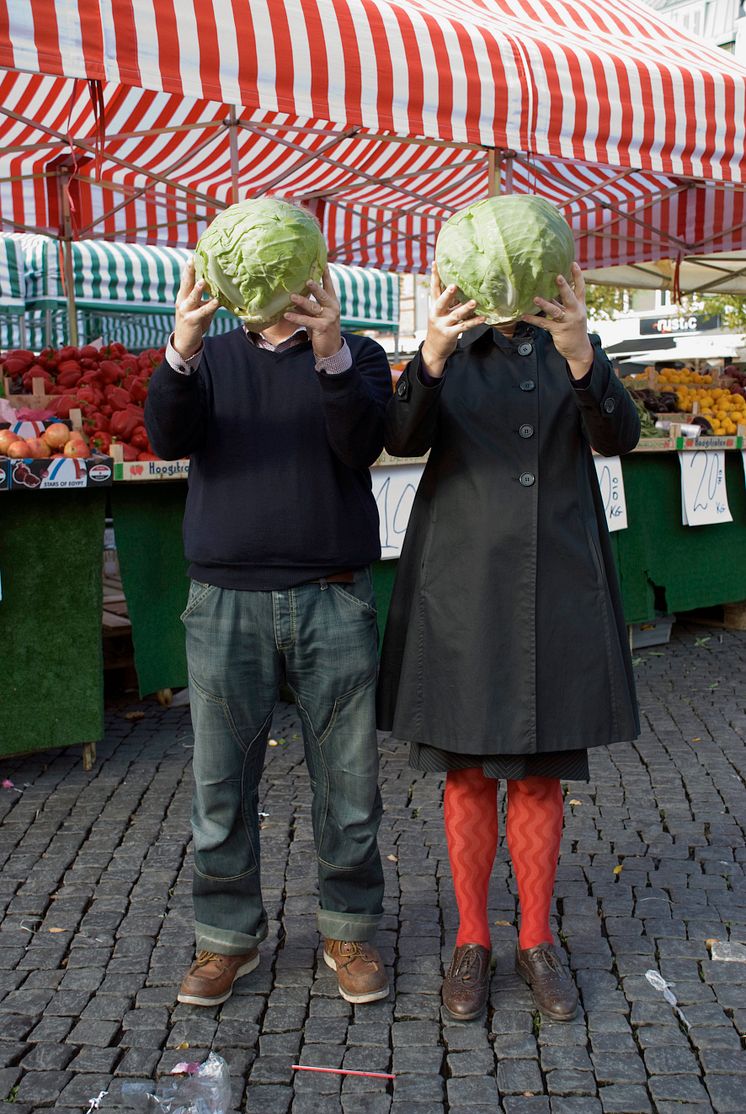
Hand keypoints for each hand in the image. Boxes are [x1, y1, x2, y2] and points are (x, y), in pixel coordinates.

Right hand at [173, 258, 219, 358]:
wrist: (185, 342)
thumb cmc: (195, 322)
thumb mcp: (200, 308)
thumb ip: (208, 298)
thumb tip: (222, 288)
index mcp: (184, 295)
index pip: (186, 278)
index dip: (190, 267)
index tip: (194, 254)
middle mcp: (182, 300)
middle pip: (186, 283)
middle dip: (189, 271)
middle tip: (192, 259)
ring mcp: (185, 310)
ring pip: (192, 297)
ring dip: (198, 289)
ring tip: (203, 281)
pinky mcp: (191, 320)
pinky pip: (202, 312)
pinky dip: (209, 306)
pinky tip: (216, 301)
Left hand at [285, 266, 341, 359]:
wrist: (331, 349)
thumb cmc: (321, 329)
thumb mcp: (316, 315)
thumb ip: (308, 305)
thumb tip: (293, 295)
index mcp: (332, 302)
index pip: (328, 285)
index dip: (325, 273)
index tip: (322, 261)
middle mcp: (332, 307)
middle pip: (322, 294)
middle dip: (314, 286)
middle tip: (307, 279)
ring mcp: (329, 317)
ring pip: (313, 307)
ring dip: (302, 301)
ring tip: (292, 296)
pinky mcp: (323, 327)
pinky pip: (307, 321)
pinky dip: (296, 317)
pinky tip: (286, 315)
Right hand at [421, 262, 484, 377]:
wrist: (433, 350)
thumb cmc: (440, 328)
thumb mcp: (441, 314)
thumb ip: (449, 302)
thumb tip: (461, 288)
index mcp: (434, 307)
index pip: (434, 289)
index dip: (434, 276)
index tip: (435, 263)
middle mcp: (437, 314)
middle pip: (441, 302)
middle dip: (448, 294)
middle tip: (455, 285)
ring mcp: (443, 325)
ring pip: (455, 315)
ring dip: (465, 308)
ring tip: (474, 302)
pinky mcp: (450, 334)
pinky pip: (464, 327)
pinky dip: (474, 322)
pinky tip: (483, 318)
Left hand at [522, 262, 592, 378]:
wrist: (579, 349)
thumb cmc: (573, 328)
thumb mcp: (572, 313)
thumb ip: (562, 303)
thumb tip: (550, 292)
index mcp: (580, 306)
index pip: (580, 288)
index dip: (577, 276)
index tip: (573, 263)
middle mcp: (575, 312)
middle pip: (570, 297)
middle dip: (564, 287)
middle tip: (558, 276)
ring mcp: (567, 321)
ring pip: (556, 311)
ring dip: (545, 305)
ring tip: (535, 299)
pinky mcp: (559, 331)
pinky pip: (544, 324)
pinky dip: (533, 320)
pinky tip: (524, 316)